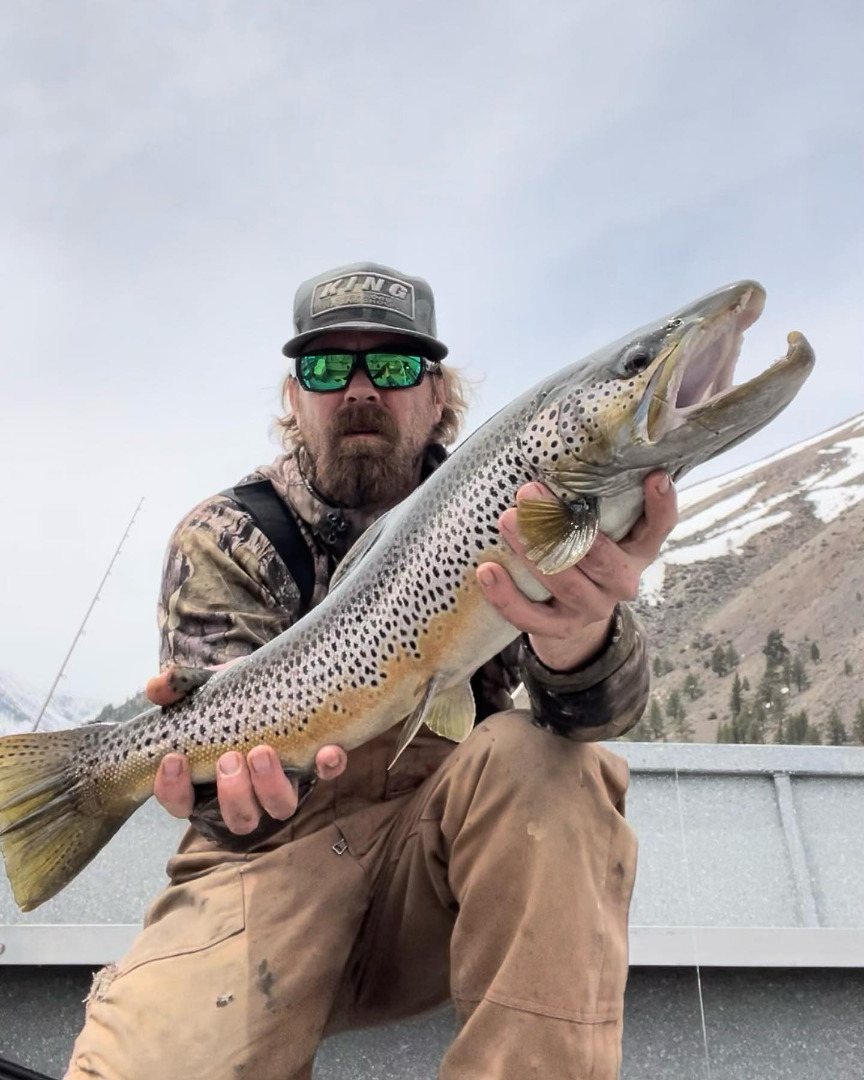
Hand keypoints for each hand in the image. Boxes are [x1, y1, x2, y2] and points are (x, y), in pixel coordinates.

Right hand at [147, 662, 346, 833]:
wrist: (277, 676)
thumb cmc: (231, 693)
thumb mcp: (204, 687)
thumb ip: (179, 687)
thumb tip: (157, 687)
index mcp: (208, 780)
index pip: (181, 803)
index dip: (173, 790)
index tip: (174, 759)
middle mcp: (247, 792)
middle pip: (239, 819)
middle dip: (233, 794)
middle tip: (230, 758)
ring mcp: (283, 782)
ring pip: (280, 809)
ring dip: (271, 787)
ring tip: (263, 752)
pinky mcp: (314, 764)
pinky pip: (326, 775)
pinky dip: (328, 766)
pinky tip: (328, 750)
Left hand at [478, 471, 677, 670]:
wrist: (572, 611)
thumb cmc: (585, 550)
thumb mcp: (604, 526)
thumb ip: (599, 496)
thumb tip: (570, 445)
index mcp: (638, 550)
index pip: (659, 527)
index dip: (661, 504)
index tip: (653, 475)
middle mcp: (622, 581)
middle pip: (598, 555)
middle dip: (561, 524)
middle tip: (529, 492)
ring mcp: (592, 608)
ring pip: (563, 583)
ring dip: (531, 551)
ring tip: (505, 520)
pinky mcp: (562, 628)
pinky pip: (532, 618)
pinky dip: (507, 596)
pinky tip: (488, 571)